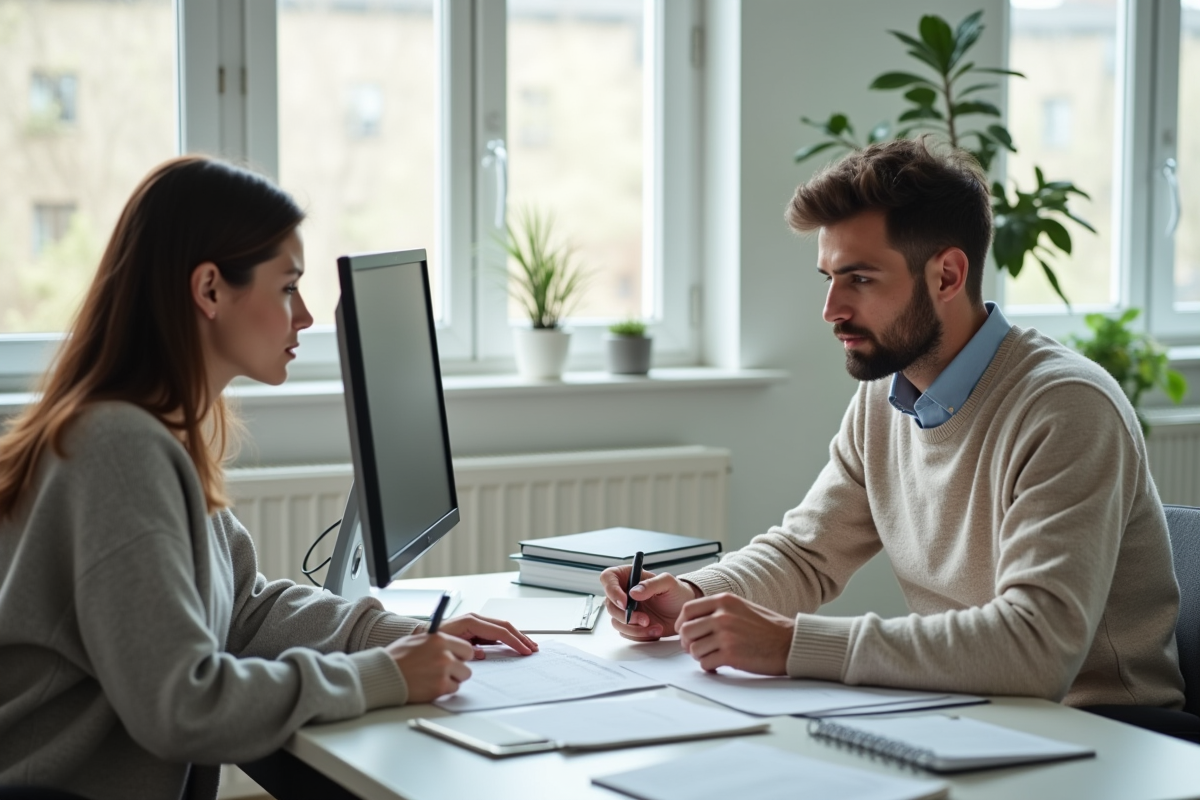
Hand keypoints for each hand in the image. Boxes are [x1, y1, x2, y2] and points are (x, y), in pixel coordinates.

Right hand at [384, 633, 475, 702]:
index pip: (466, 648)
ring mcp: (443, 672)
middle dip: (459, 669)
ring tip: (435, 678)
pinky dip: (443, 690)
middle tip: (446, 671)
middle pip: (467, 665)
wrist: (382, 674)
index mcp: (439, 639)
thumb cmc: (396, 657)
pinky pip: (452, 690)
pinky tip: (430, 686)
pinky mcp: (439, 687)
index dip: (461, 655)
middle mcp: (444, 654)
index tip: (457, 658)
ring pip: (462, 678)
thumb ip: (436, 642)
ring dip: (452, 680)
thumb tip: (449, 645)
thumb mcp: (417, 640)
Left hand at [417, 613, 538, 656]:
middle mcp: (475, 619)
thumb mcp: (449, 646)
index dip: (514, 641)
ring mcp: (477, 623)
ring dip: (517, 637)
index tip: (524, 650)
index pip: (499, 630)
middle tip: (533, 648)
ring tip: (529, 646)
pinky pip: (496, 632)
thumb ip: (466, 650)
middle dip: (520, 637)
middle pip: (505, 626)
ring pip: (502, 628)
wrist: (423, 636)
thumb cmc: (433, 640)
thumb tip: (482, 654)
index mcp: (471, 621)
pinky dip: (507, 638)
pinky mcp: (476, 629)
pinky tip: (515, 645)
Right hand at [600, 565, 701, 640]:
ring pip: (616, 622)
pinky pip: (626, 633)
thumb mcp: (668, 583)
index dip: (611, 590)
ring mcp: (626, 610)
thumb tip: (633, 592)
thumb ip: (651, 584)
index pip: (608, 578)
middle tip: (645, 619)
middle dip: (626, 616)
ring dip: (634, 628)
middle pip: (610, 604)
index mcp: (628, 576)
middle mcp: (623, 593)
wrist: (684, 612)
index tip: (625, 602)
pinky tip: (655, 630)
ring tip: (654, 626)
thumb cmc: (677, 593)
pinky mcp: (631, 625)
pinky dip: (640, 635)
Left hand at [676, 593, 792, 674]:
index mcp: (725, 601)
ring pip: (693, 649)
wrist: (790, 643)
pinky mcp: (731, 655)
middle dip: (688, 642)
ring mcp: (726, 635)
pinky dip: (709, 666)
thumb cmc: (769, 628)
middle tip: (696, 648)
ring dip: (699, 656)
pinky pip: (705, 663)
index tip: (685, 632)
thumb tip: (695, 620)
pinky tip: (718, 664)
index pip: (688, 610)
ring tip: (712, 656)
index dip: (682, 623)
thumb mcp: (742, 607)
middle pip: (686, 630)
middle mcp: (722, 615)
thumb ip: (719, 610)